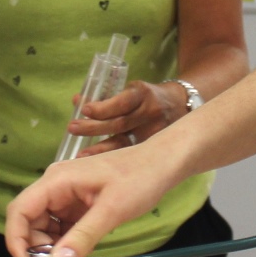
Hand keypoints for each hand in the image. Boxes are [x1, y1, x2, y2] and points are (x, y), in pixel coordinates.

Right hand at [4, 139, 185, 256]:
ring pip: (44, 226)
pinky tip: (77, 253)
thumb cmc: (139, 178)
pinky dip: (64, 242)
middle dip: (36, 247)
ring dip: (50, 247)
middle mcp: (55, 186)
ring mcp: (66, 195)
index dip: (17, 240)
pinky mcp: (77, 203)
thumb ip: (84, 236)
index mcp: (57, 181)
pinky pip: (61, 226)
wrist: (162, 163)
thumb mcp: (113, 209)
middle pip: (29, 221)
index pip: (20, 210)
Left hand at [70, 81, 185, 154]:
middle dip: (94, 128)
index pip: (122, 102)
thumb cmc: (149, 97)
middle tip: (72, 128)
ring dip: (101, 149)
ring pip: (125, 143)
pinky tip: (98, 166)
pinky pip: (131, 155)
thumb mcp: (133, 90)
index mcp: (143, 94)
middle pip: (120, 123)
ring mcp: (155, 132)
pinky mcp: (156, 147)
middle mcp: (150, 113)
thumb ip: (107, 98)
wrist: (182, 105)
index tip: (85, 109)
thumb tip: (76, 100)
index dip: (103, 107)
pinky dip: (113, 159)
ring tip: (80, 156)